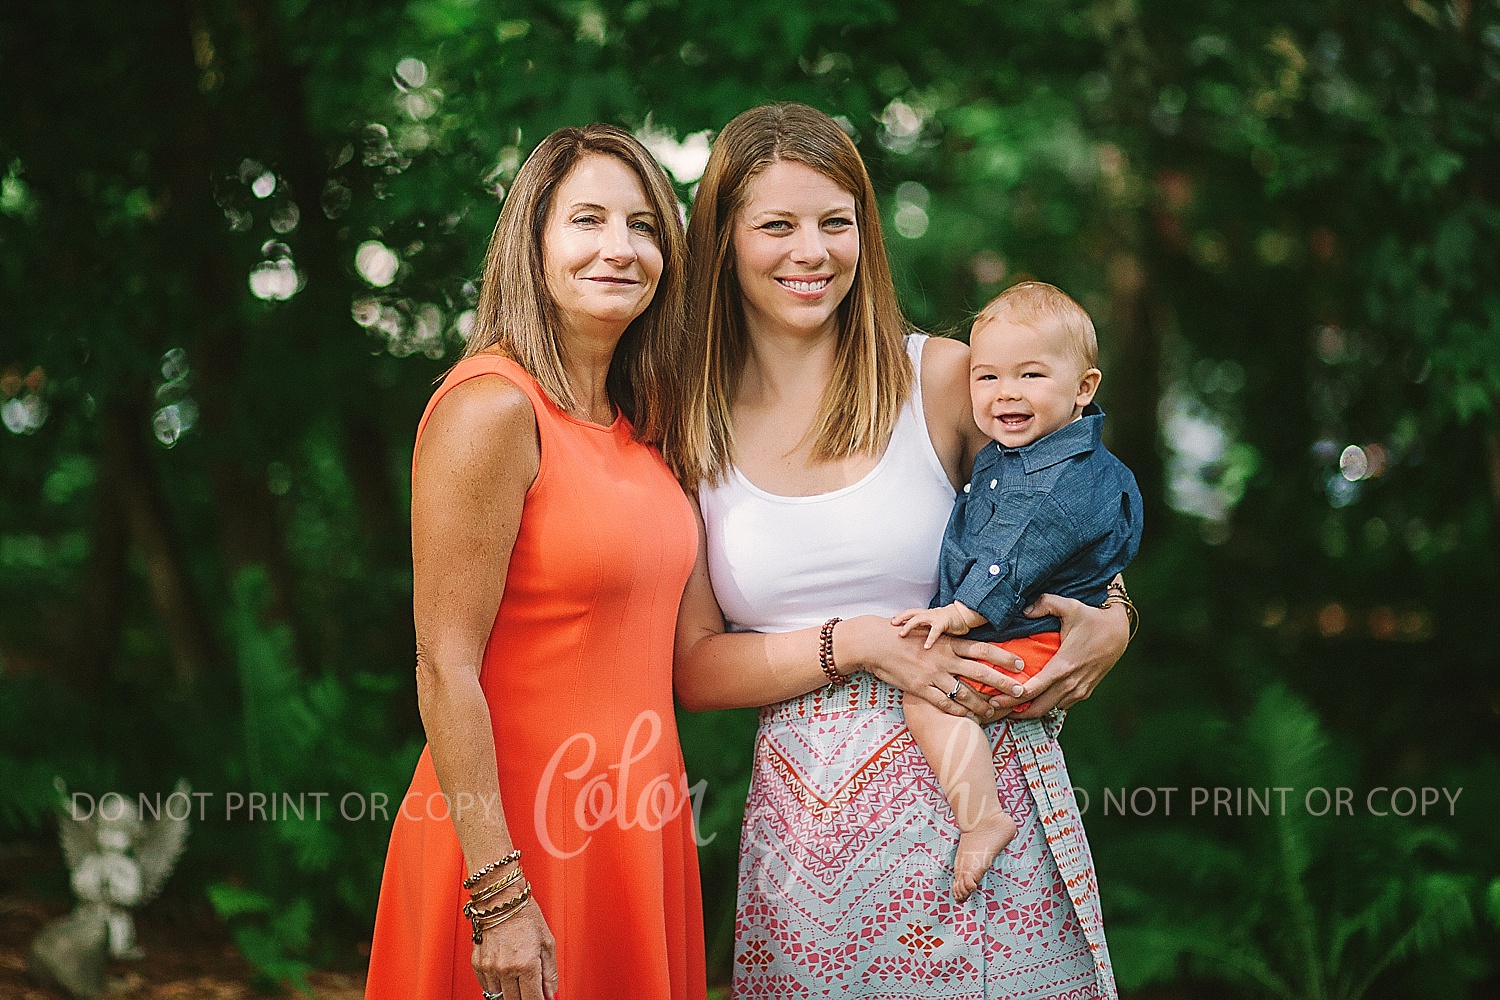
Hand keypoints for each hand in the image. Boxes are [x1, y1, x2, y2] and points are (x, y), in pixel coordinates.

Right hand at [473, 899, 557, 999]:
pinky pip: (486, 987)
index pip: (532, 999)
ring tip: (518, 981)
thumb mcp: (547, 943)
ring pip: (499, 997)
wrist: (501, 899)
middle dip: (525, 998)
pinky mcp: (478, 964)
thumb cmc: (525, 915)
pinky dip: (496, 986)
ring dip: (510, 994)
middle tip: (532, 990)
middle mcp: (506, 969)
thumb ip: (550, 973)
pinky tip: (506, 976)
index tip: (542, 999)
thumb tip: (551, 993)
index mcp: (526, 964)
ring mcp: (490, 968)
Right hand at [842, 616, 1025, 722]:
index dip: (1003, 657)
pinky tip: (968, 718)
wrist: (875, 643)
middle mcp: (944, 658)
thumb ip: (947, 640)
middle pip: (980, 672)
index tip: (1020, 663)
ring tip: (994, 712)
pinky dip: (958, 712)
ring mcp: (933, 675)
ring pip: (964, 693)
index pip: (982, 650)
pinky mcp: (920, 688)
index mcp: (948, 643)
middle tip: (1020, 691)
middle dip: (1002, 683)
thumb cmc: (902, 635)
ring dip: (982, 704)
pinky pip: (943, 704)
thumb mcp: (928, 632)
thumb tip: (964, 645)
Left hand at [891, 606, 969, 647]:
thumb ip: (925, 630)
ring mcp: (935, 617)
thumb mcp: (934, 624)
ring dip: (909, 626)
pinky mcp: (944, 622)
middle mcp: (928, 614)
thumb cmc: (950, 622)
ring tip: (902, 634)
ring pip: (918, 619)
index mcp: (926, 614)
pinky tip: (926, 647)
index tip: (889, 621)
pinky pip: (935, 631)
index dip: (899, 615)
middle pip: (910, 613)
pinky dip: (930, 639)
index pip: (909, 613)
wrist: (965, 616)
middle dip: (899, 618)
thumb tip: (914, 640)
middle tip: (891, 624)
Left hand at [989, 593, 1129, 719]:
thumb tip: (1024, 609)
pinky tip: (1032, 701)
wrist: (1120, 631)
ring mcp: (1080, 690)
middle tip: (995, 707)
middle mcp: (1071, 683)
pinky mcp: (1085, 692)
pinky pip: (1062, 706)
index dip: (1012, 697)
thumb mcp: (1069, 606)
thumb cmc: (1093, 618)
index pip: (1033, 690)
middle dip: (1015, 710)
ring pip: (1050, 709)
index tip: (994, 699)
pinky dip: (1046, 706)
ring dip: (1030, 710)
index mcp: (1064, 665)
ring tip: (1009, 705)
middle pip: (1039, 707)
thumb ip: (1044, 604)